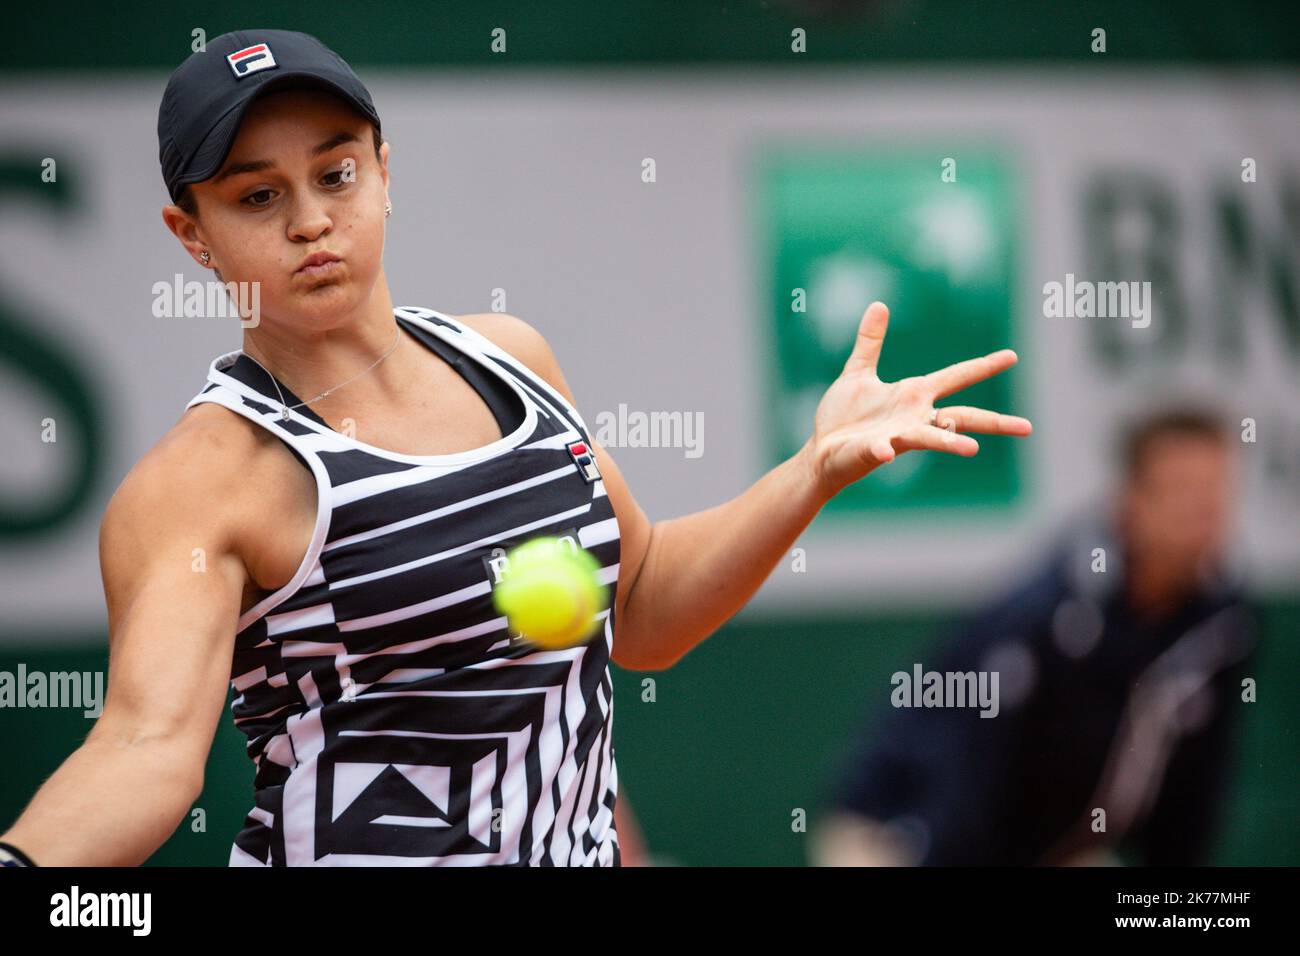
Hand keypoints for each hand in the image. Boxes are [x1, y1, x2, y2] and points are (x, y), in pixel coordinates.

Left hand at [801, 301, 1032, 497]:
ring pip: (930, 439)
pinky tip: (886, 453)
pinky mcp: (873, 452)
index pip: (956, 378)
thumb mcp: (858, 372)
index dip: (983, 366)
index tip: (1012, 356)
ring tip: (972, 450)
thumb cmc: (844, 417)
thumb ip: (870, 342)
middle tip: (1027, 427)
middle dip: (994, 422)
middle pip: (962, 418)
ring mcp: (896, 437)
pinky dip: (883, 450)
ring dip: (950, 443)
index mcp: (914, 396)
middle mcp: (914, 418)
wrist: (822, 450)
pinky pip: (880, 451)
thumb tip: (879, 305)